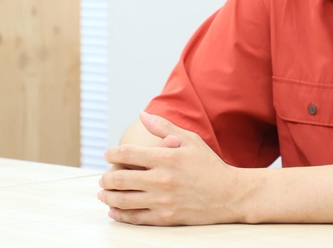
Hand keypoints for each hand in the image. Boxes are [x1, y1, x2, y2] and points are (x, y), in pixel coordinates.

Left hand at [98, 112, 249, 225]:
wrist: (230, 194)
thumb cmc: (210, 166)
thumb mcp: (191, 140)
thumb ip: (164, 127)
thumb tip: (142, 114)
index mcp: (166, 157)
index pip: (128, 153)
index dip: (112, 153)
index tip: (108, 154)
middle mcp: (162, 179)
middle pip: (120, 179)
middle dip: (106, 178)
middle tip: (103, 178)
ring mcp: (162, 200)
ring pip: (123, 200)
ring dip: (108, 196)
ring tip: (104, 193)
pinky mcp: (166, 217)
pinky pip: (136, 218)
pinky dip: (121, 214)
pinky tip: (114, 210)